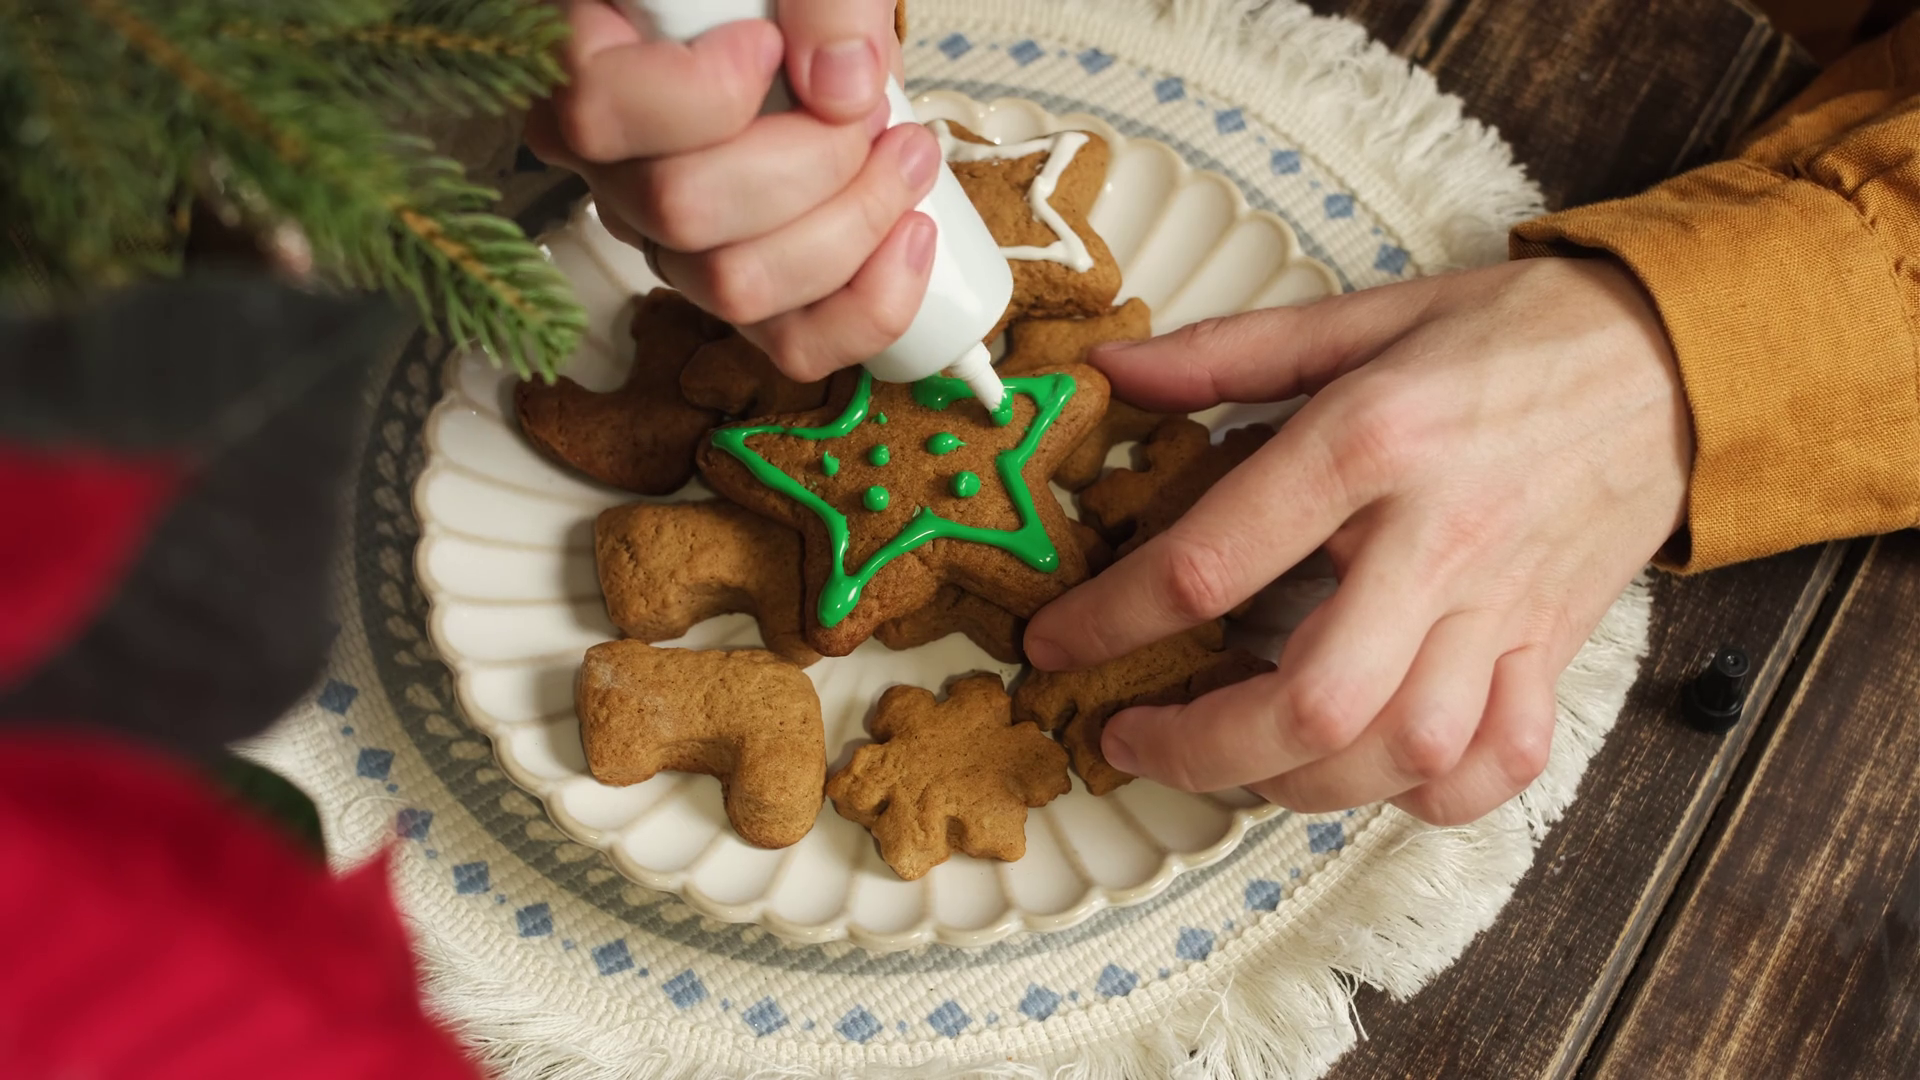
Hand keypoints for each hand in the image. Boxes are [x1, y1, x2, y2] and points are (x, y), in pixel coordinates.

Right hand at [525, 0, 935, 379]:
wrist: (808, 33)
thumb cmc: (785, 6)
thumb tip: (842, 85)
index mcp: (594, 71)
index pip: (597, 114)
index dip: (700, 92)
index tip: (767, 41)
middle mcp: (619, 174)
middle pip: (681, 210)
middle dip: (808, 159)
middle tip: (867, 107)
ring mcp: (679, 247)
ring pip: (735, 288)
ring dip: (850, 225)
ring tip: (906, 154)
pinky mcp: (751, 296)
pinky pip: (792, 343)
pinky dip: (870, 304)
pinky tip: (914, 236)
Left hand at [1023, 258, 1692, 824]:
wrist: (1677, 355)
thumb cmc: (1513, 333)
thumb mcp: (1363, 315)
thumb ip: (1230, 353)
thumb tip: (1115, 372)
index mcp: (1371, 444)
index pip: (1212, 562)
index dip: (1111, 620)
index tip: (1055, 647)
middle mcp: (1438, 541)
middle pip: (1314, 701)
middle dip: (1202, 748)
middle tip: (1138, 740)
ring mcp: (1505, 607)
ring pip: (1406, 752)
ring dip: (1303, 783)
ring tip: (1236, 761)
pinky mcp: (1553, 647)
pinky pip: (1502, 763)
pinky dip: (1429, 794)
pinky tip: (1371, 771)